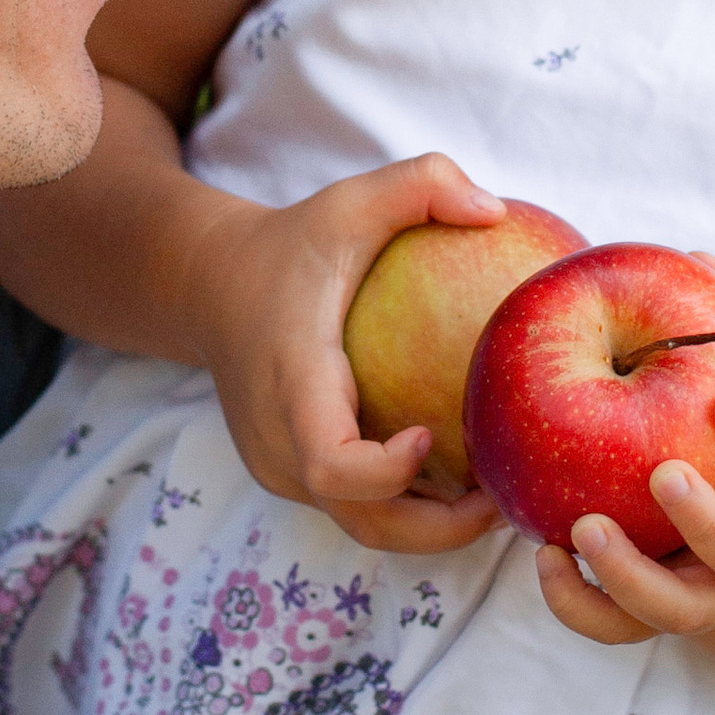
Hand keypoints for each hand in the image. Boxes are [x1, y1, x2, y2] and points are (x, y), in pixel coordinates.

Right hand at [182, 154, 507, 555]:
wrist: (209, 285)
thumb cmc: (292, 245)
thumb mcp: (349, 200)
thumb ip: (420, 183)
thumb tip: (494, 211)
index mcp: (292, 383)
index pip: (330, 463)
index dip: (386, 472)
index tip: (430, 437)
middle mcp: (279, 441)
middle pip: (362, 521)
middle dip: (439, 531)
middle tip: (505, 498)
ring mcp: (281, 467)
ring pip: (363, 527)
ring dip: (432, 529)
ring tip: (497, 497)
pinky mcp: (292, 475)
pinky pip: (356, 510)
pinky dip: (409, 510)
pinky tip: (464, 483)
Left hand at [535, 258, 714, 644]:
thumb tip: (696, 260)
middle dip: (707, 521)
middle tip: (661, 474)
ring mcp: (711, 592)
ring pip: (682, 610)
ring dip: (630, 575)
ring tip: (581, 528)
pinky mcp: (656, 616)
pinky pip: (618, 628)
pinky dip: (579, 603)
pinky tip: (541, 556)